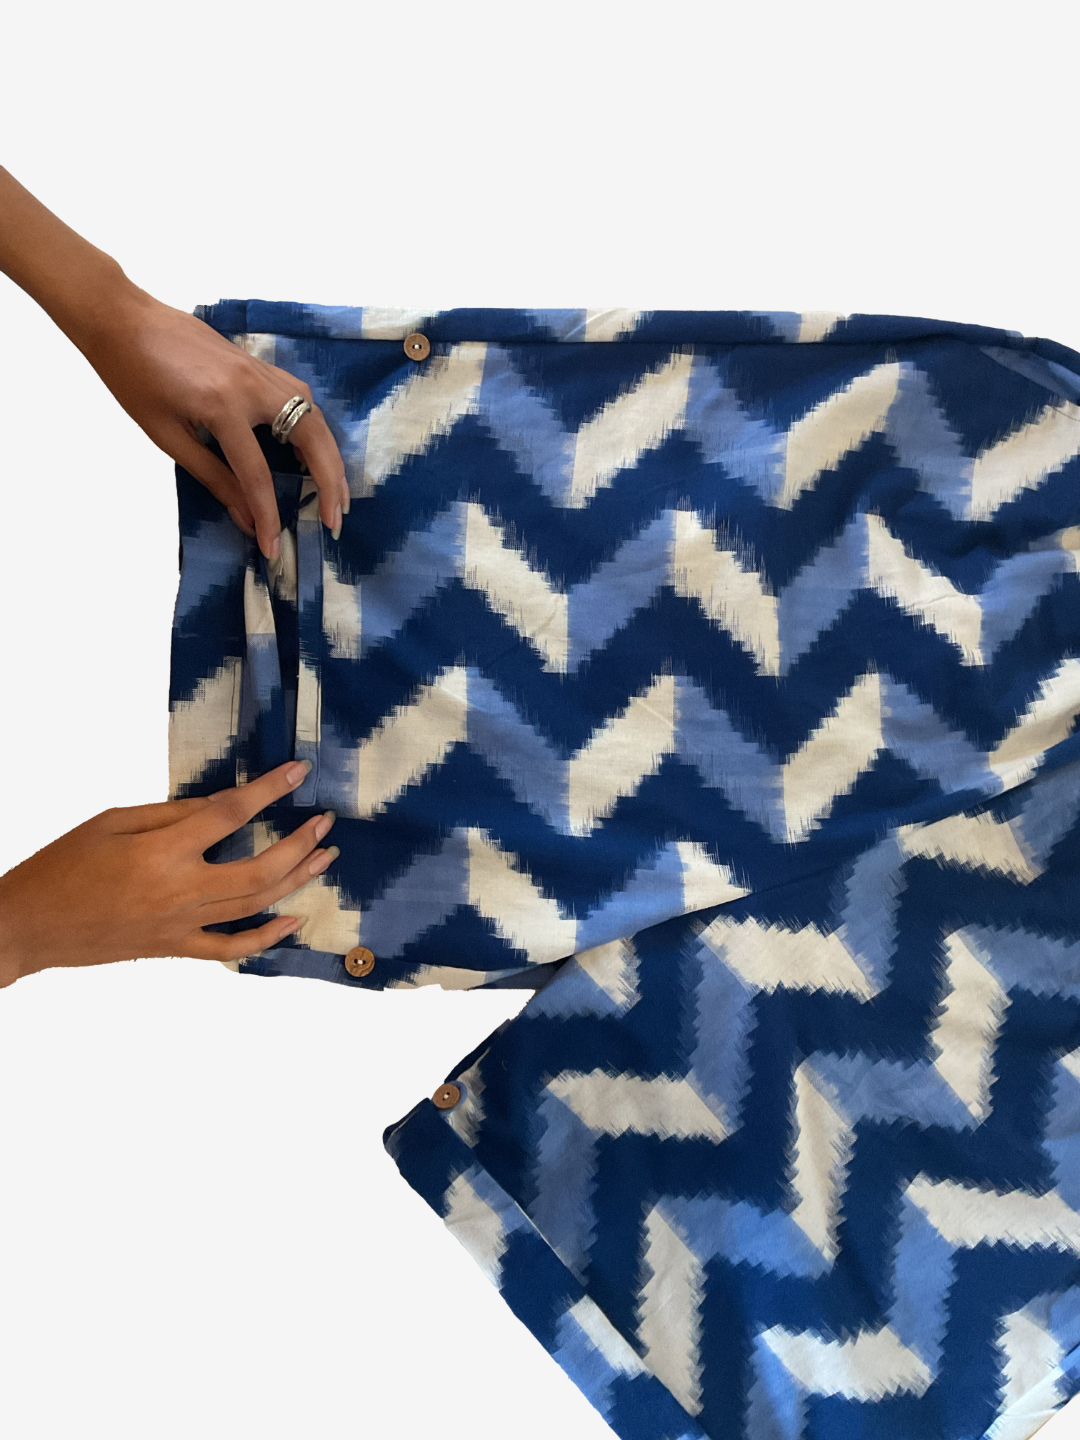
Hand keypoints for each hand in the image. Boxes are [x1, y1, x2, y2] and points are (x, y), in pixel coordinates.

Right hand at [0, 762, 337, 986]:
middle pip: (259, 869)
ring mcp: (179, 925)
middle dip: (299, 843)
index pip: (231, 814)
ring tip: (323, 857)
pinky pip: (230, 949)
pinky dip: (265, 938)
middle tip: (324, 823)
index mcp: (161, 851)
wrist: (28, 925)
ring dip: (296, 880)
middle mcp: (178, 891)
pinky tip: (293, 920)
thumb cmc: (64, 865)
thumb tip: (224, 803)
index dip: (270, 790)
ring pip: (254, 905)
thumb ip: (173, 813)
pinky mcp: (173, 948)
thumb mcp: (113, 821)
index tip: (298, 772)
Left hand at [84, 289, 349, 558]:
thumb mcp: (167, 436)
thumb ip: (212, 476)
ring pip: (314, 415)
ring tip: (336, 492)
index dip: (267, 516)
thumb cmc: (133, 378)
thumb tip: (245, 517)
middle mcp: (252, 387)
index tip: (272, 547)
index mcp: (222, 407)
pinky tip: (314, 450)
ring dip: (330, 455)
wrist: (124, 319)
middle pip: (310, 439)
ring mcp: (260, 371)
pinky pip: (300, 399)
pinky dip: (314, 428)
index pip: (257, 475)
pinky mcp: (259, 364)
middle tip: (334, 519)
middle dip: (328, 482)